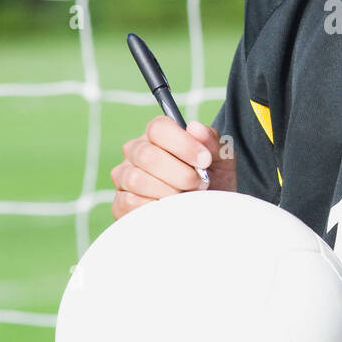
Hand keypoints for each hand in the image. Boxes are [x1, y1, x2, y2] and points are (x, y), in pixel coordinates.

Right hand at [110, 117, 235, 219]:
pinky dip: (156, 208)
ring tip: (187, 197)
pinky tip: (171, 209)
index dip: (184, 144)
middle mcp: (135, 151)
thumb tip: (194, 127)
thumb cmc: (212, 181)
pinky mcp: (120, 203)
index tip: (205, 160)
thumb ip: (211, 140)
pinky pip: (131, 203)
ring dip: (170, 192)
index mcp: (157, 134)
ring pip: (138, 180)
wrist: (207, 214)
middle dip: (180, 174)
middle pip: (148, 155)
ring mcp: (124, 177)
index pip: (158, 128)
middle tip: (200, 184)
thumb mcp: (221, 159)